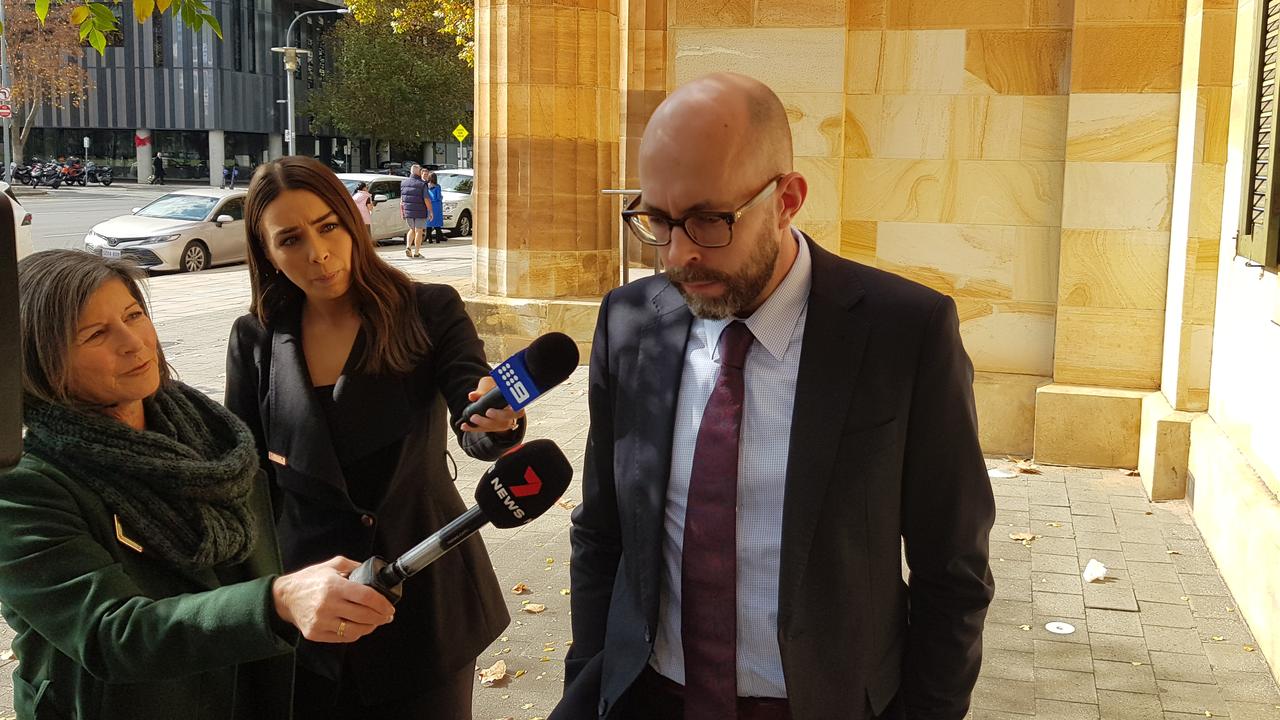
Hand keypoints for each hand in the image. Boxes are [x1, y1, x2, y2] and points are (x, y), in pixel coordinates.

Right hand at [271, 556, 395, 642]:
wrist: (284, 597)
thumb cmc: (308, 580)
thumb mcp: (331, 565)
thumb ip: (353, 566)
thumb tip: (373, 572)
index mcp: (333, 586)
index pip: (366, 596)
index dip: (382, 603)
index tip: (390, 607)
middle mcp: (327, 605)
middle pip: (363, 615)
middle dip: (381, 617)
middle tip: (387, 615)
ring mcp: (321, 622)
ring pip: (355, 630)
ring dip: (370, 627)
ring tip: (375, 621)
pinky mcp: (315, 634)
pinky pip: (343, 638)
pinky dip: (355, 634)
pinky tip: (359, 627)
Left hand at [461, 375, 524, 432]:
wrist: (493, 394)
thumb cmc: (494, 386)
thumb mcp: (490, 384)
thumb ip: (482, 389)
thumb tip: (472, 396)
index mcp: (515, 403)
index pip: (518, 408)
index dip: (514, 408)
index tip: (508, 404)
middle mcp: (511, 415)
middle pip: (507, 419)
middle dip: (498, 416)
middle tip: (488, 412)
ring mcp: (502, 423)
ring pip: (495, 426)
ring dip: (483, 423)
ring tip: (472, 418)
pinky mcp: (492, 427)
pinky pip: (483, 429)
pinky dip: (473, 428)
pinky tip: (464, 426)